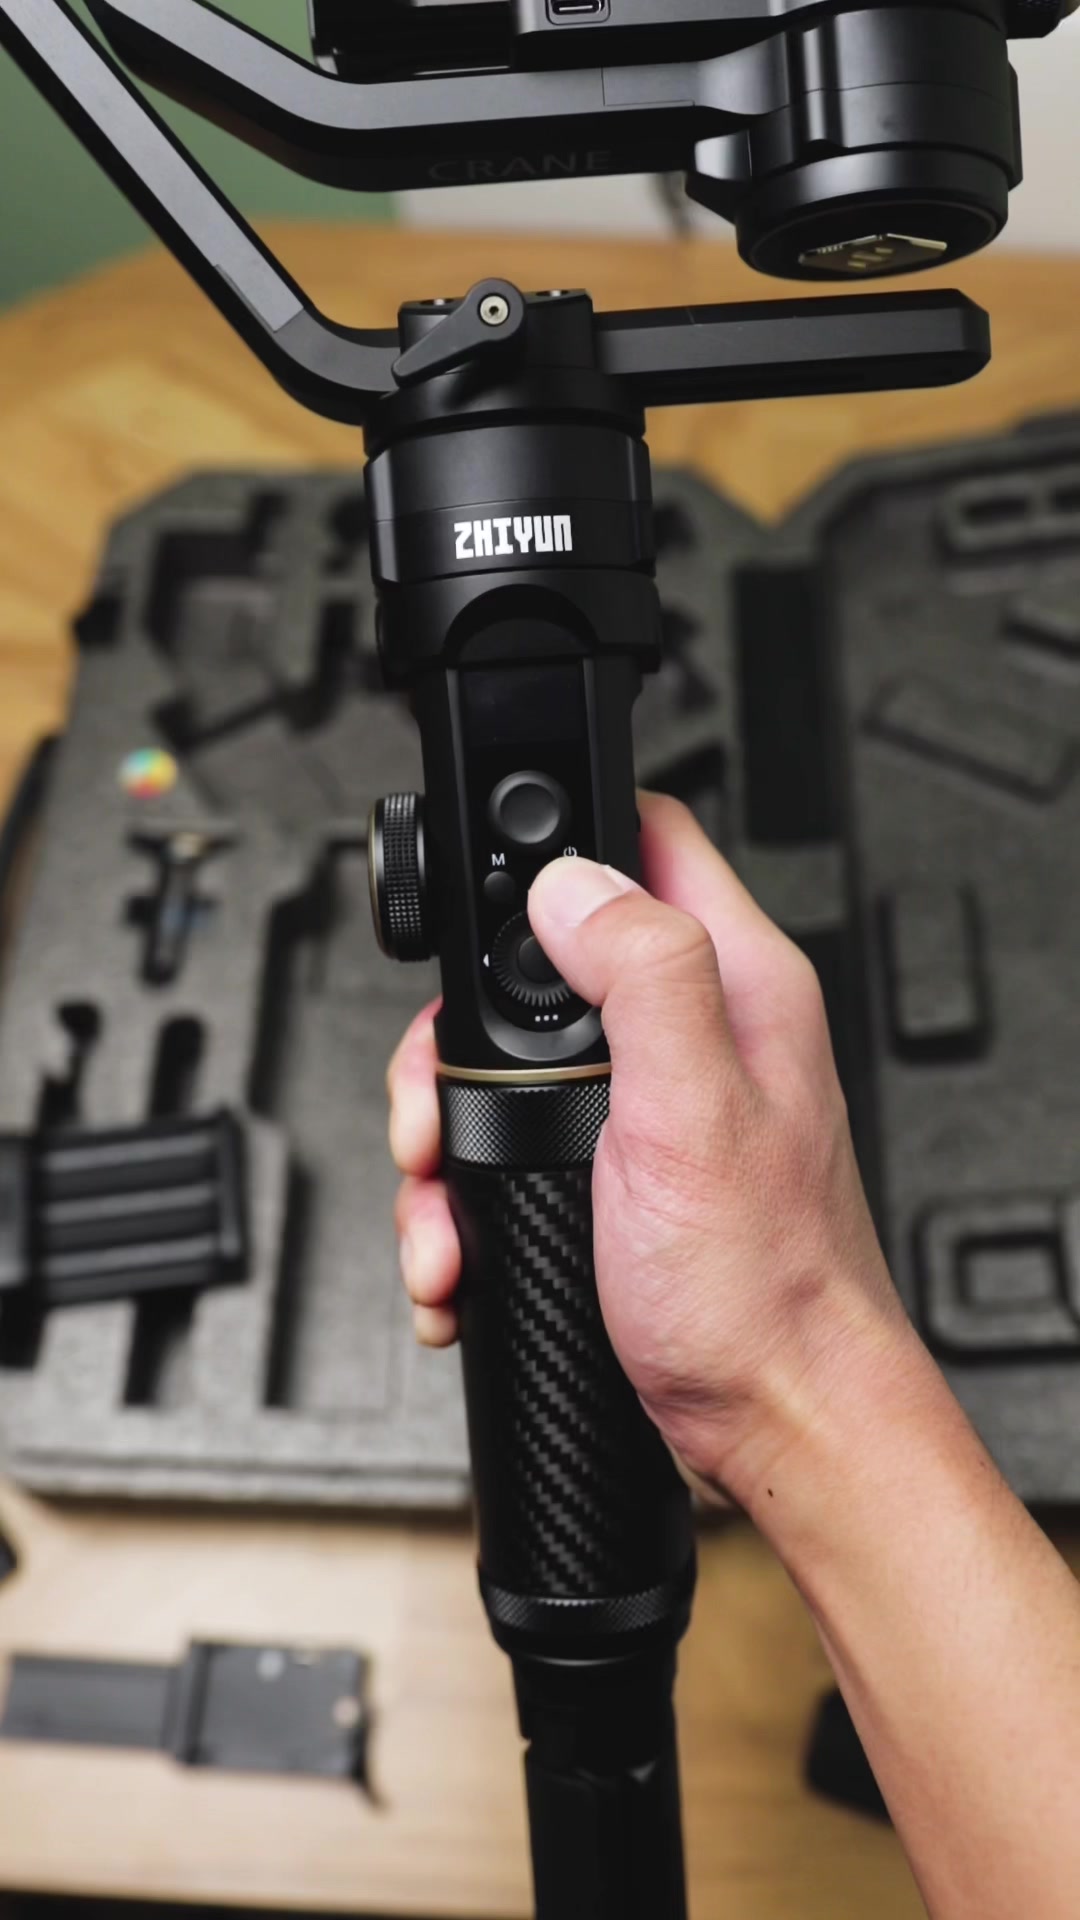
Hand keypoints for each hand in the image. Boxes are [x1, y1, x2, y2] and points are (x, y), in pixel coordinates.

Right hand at [387, 793, 912, 1507]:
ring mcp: (652, 1101)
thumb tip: (572, 881)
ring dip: (450, 1141)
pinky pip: (513, 1148)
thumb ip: (645, 975)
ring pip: (508, 1065)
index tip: (487, 892)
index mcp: (734, 982)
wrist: (775, 1418)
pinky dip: (469, 1200)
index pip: (648, 836)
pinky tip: (463, 1249)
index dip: (561, 839)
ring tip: (442, 1207)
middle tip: (435, 1113)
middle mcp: (696, 1028)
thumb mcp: (694, 1110)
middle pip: (540, 959)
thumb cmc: (763, 1288)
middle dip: (459, 1042)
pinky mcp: (618, 1169)